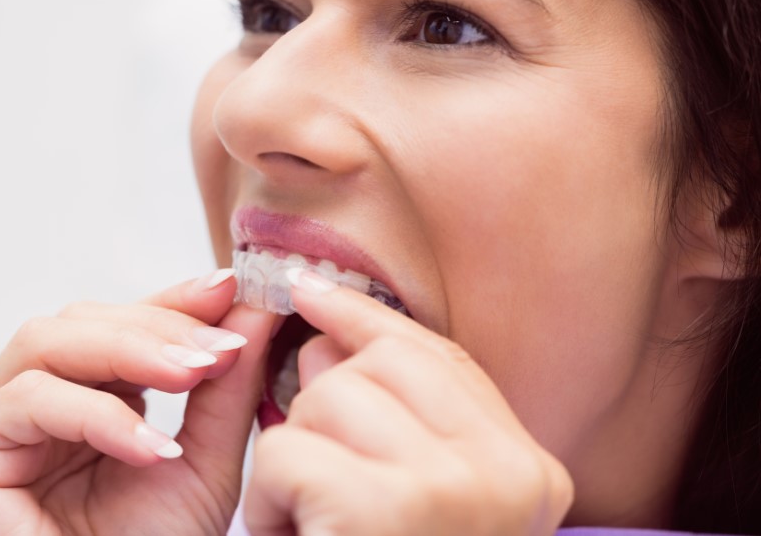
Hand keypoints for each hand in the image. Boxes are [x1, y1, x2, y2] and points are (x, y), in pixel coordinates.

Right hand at [0, 270, 276, 535]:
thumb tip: (254, 309)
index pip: (115, 326)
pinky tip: (151, 449)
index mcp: (76, 403)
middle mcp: (24, 407)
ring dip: (129, 349)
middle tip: (221, 344)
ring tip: (194, 373)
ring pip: (44, 342)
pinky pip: (26, 400)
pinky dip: (97, 414)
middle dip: (156, 324)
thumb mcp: (201, 465)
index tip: (230, 287)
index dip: (170, 301)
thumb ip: (224, 388)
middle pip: (76, 322)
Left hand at [244, 270, 573, 535]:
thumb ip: (394, 415)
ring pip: (325, 398)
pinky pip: (287, 451)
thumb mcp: (416, 497)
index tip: (310, 289)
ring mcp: (454, 490)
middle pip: (377, 365)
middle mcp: (510, 476)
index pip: (439, 356)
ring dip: (294, 461)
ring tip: (318, 529)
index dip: (366, 318)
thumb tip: (325, 330)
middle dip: (323, 406)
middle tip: (324, 483)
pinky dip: (272, 500)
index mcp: (529, 472)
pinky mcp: (384, 510)